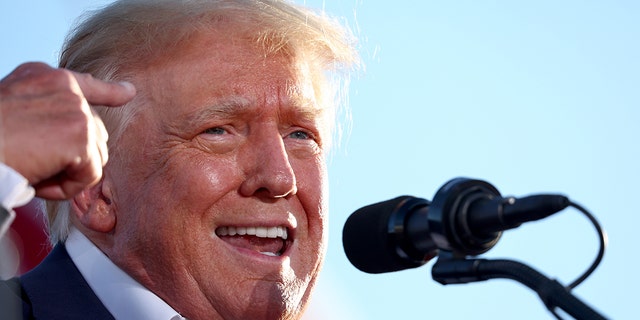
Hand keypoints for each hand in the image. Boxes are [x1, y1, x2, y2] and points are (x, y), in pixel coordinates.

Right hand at [0, 62, 135, 199]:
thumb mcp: (13, 110)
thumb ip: (44, 112)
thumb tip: (79, 132)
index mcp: (44, 77)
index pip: (84, 84)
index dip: (110, 91)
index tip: (129, 92)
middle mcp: (65, 86)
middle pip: (92, 132)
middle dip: (70, 158)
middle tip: (32, 163)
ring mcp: (76, 109)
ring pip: (94, 155)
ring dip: (67, 174)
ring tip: (32, 170)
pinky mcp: (81, 135)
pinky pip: (91, 175)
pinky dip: (68, 188)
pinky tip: (41, 181)